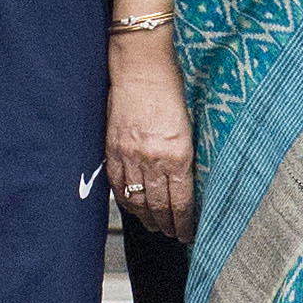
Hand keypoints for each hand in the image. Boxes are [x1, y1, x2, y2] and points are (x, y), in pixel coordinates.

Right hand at [106, 42, 197, 235]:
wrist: (140, 68)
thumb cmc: (169, 89)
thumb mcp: (188, 125)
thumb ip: (185, 156)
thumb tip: (185, 181)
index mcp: (178, 155)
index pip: (180, 202)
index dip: (185, 223)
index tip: (189, 233)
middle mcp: (153, 160)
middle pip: (159, 207)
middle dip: (167, 226)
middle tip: (173, 235)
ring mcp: (130, 156)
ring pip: (137, 201)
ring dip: (147, 218)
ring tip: (155, 226)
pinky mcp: (113, 150)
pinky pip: (118, 186)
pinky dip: (126, 201)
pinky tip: (133, 208)